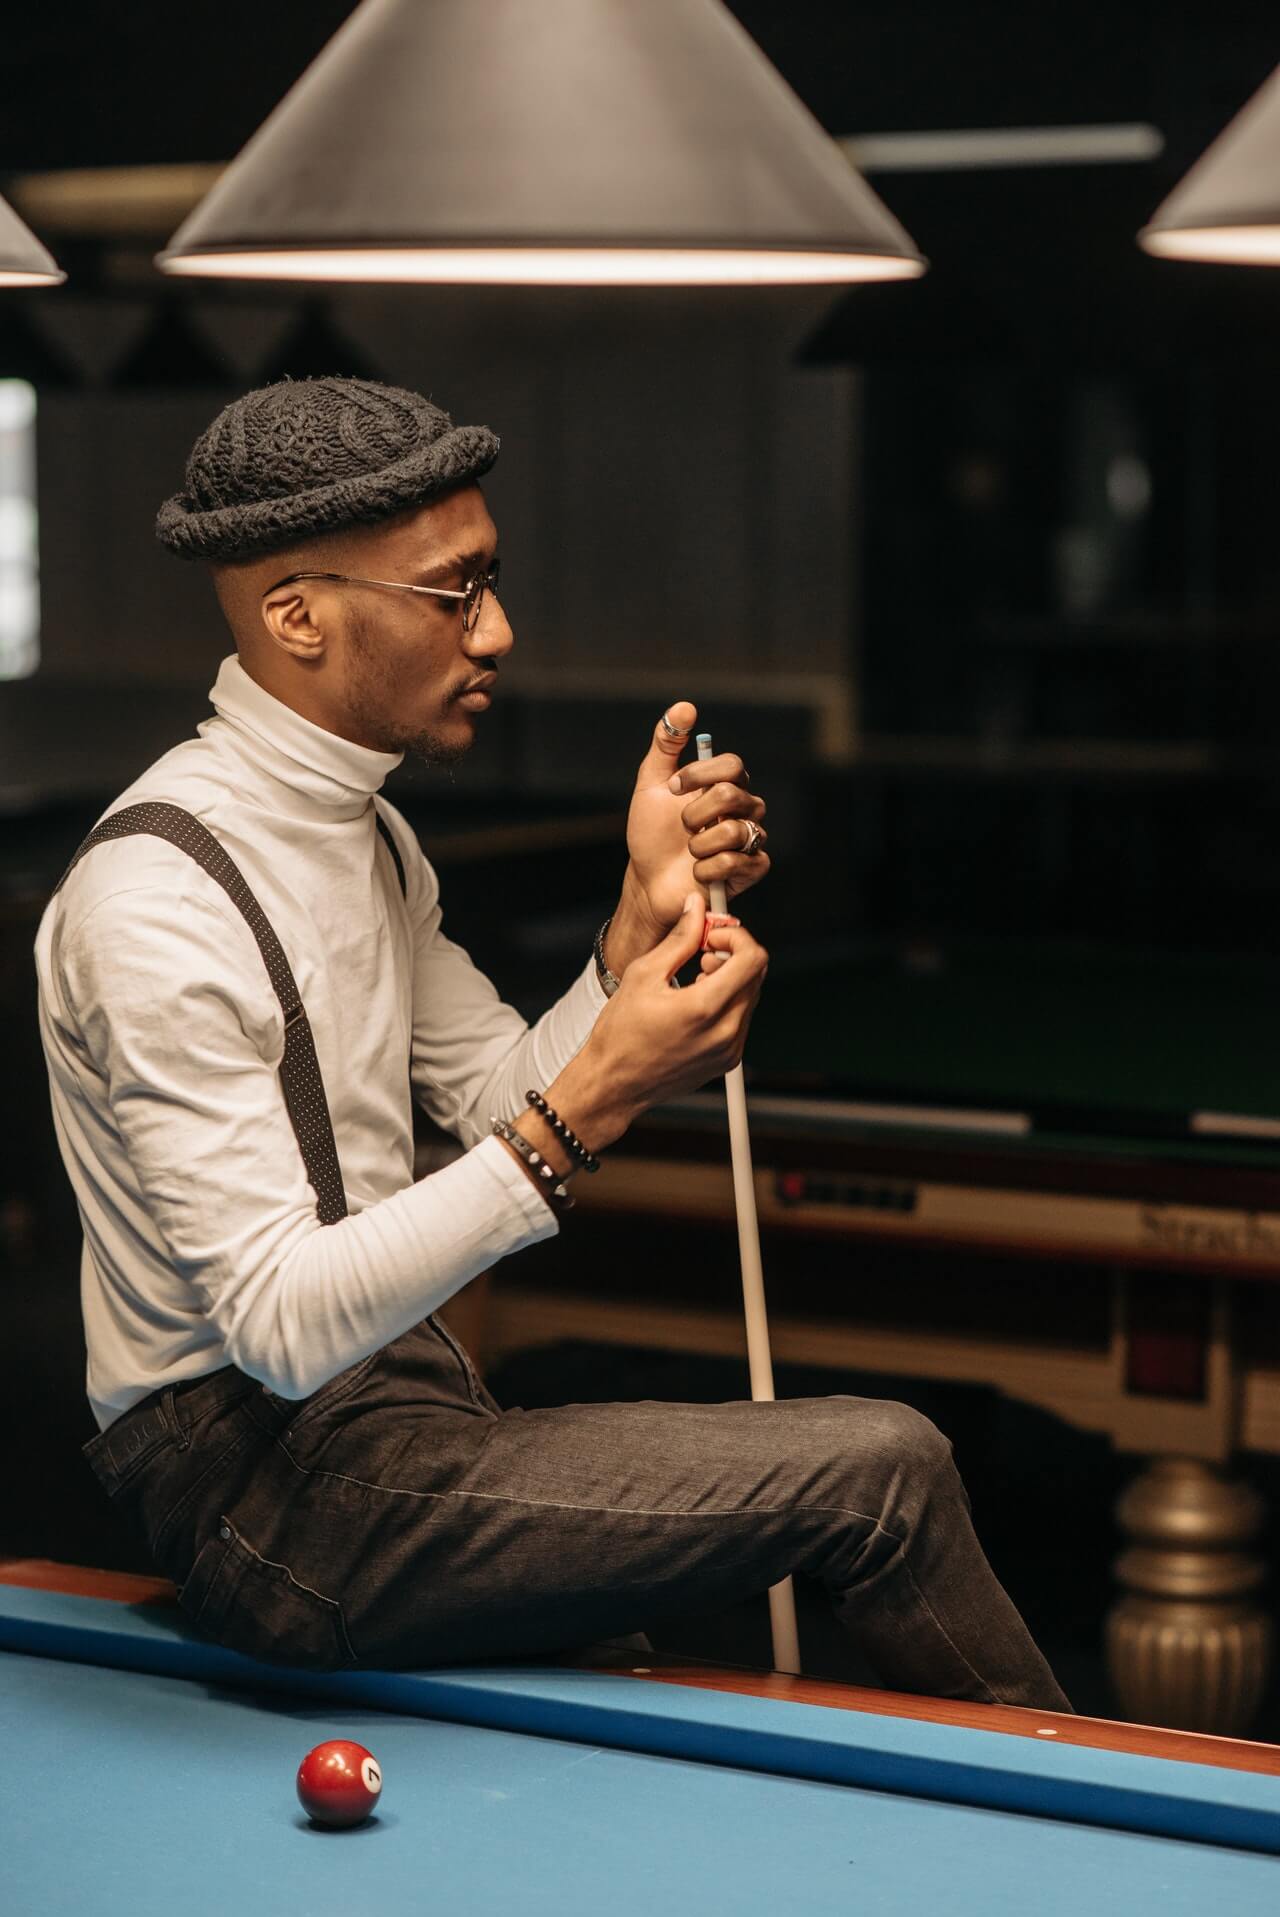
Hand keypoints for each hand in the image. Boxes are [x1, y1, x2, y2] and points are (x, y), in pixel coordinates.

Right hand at [544, 893, 768, 1150]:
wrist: (614, 1084)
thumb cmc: (620, 1032)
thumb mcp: (644, 974)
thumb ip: (680, 939)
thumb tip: (697, 908)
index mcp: (704, 1008)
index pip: (752, 958)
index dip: (736, 937)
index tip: (712, 936)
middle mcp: (725, 1032)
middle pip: (755, 974)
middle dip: (733, 954)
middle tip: (702, 951)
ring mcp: (729, 1050)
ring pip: (750, 995)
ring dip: (730, 977)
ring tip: (695, 977)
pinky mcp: (727, 1060)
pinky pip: (741, 1019)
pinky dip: (727, 1001)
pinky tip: (696, 1001)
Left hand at [623, 701, 769, 932]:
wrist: (648, 881)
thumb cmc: (651, 833)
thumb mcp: (651, 784)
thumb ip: (666, 745)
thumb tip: (684, 707)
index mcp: (725, 784)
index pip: (732, 764)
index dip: (700, 774)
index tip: (672, 787)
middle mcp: (745, 808)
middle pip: (732, 794)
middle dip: (694, 813)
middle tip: (682, 827)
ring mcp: (751, 839)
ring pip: (734, 831)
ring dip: (699, 844)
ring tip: (690, 852)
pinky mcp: (752, 869)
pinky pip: (736, 862)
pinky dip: (707, 869)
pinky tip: (698, 872)